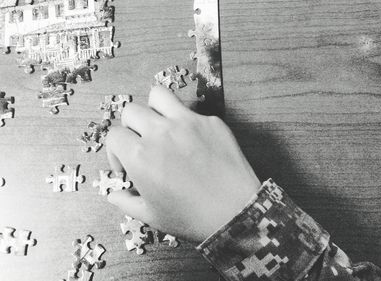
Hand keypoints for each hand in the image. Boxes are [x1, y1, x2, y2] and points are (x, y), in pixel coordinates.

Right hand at [106, 86, 259, 242]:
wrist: (236, 213)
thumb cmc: (192, 217)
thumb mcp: (151, 216)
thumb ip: (126, 202)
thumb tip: (114, 194)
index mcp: (140, 155)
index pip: (113, 135)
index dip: (115, 151)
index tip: (126, 166)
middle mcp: (160, 132)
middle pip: (131, 111)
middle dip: (131, 129)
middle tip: (142, 146)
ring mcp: (187, 122)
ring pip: (158, 95)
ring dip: (154, 108)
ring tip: (161, 126)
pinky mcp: (211, 121)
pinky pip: (191, 111)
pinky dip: (186, 122)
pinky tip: (193, 142)